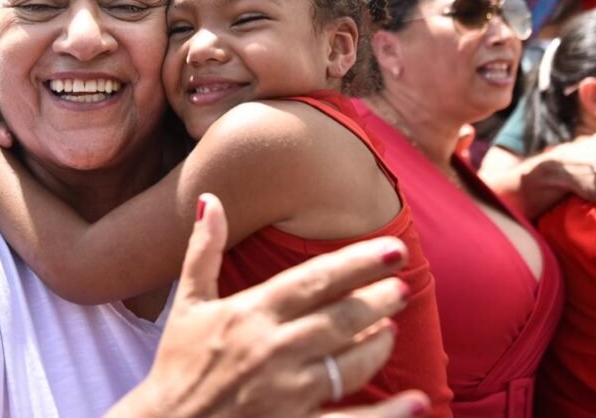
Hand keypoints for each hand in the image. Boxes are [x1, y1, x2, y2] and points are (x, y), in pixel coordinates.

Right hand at [110, 193, 429, 417]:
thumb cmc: (177, 365)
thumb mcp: (186, 304)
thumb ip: (203, 250)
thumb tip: (211, 199)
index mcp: (251, 313)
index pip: (316, 280)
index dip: (358, 263)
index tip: (392, 250)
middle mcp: (273, 348)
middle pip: (342, 317)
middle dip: (379, 299)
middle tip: (403, 287)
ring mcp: (286, 392)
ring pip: (349, 362)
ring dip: (378, 344)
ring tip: (392, 329)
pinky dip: (388, 414)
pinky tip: (418, 401)